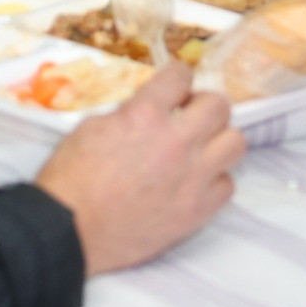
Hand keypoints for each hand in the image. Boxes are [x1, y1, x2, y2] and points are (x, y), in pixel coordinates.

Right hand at [35, 62, 242, 275]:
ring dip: (218, 140)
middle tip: (189, 115)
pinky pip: (227, 185)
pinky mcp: (197, 211)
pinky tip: (194, 181)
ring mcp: (191, 178)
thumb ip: (130, 114)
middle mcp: (175, 142)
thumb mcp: (92, 127)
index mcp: (144, 115)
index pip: (181, 75)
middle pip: (219, 106)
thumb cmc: (71, 178)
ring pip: (235, 143)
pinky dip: (214, 179)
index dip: (178, 76)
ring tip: (199, 147)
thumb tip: (150, 110)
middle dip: (204, 104)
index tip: (175, 85)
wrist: (70, 230)